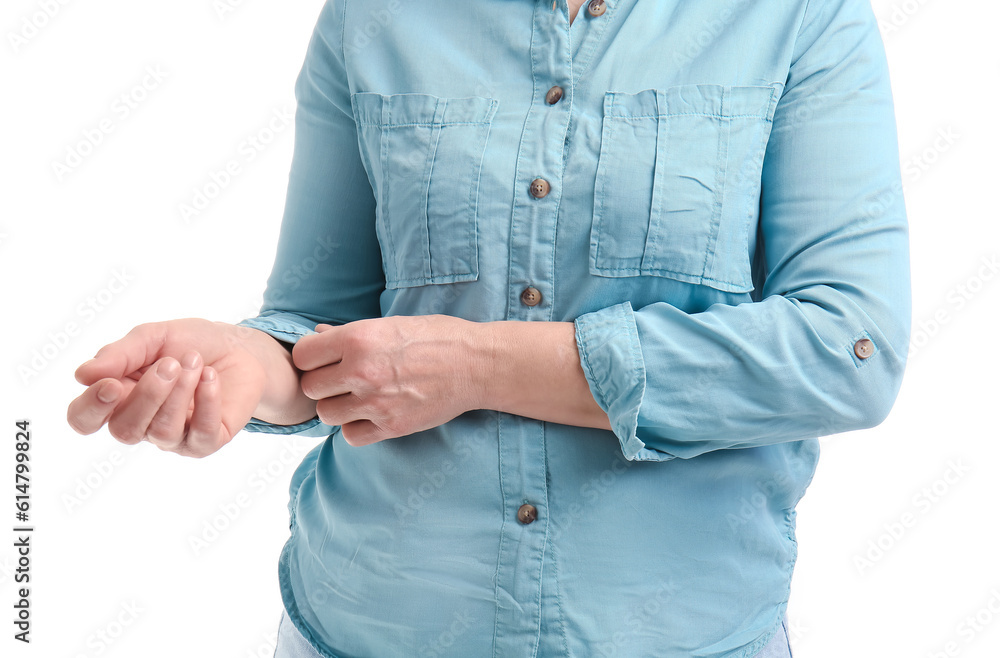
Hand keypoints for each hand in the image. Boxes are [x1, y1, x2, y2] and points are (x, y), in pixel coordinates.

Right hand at [67, 318, 268, 457]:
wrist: (239, 347)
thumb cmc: (189, 343)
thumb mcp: (152, 337)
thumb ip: (119, 354)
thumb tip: (82, 375)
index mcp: (118, 397)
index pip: (84, 419)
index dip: (92, 407)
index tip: (112, 383)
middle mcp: (141, 423)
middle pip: (124, 430)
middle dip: (148, 395)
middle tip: (170, 363)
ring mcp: (174, 437)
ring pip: (163, 431)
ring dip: (180, 392)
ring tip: (195, 362)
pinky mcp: (206, 441)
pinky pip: (200, 434)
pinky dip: (206, 401)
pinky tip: (211, 377)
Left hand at [292, 315, 484, 445]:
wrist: (477, 364)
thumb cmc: (437, 337)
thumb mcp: (391, 324)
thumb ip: (350, 333)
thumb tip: (318, 335)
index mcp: (359, 338)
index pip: (303, 355)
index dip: (311, 357)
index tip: (323, 358)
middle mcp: (362, 371)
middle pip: (311, 387)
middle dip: (322, 382)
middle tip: (341, 378)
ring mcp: (376, 402)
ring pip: (326, 414)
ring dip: (337, 406)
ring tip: (357, 396)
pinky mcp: (392, 426)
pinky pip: (351, 436)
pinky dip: (356, 427)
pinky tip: (371, 413)